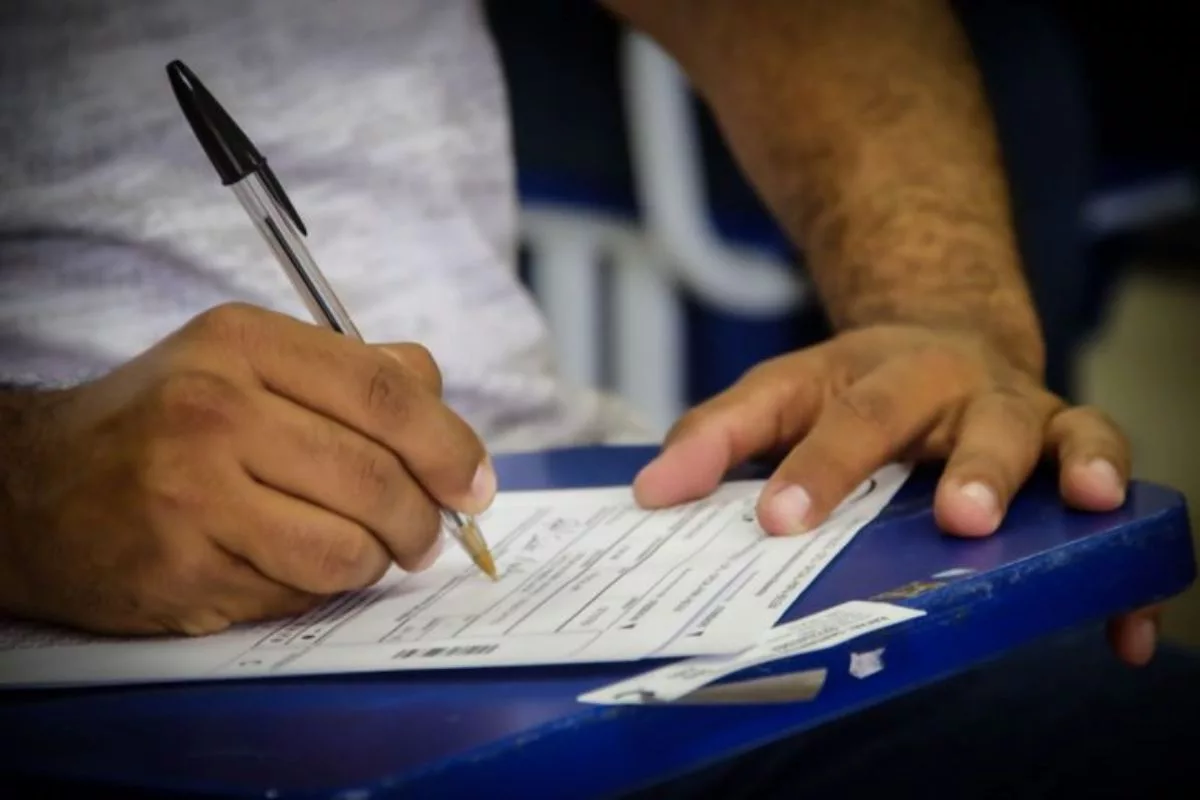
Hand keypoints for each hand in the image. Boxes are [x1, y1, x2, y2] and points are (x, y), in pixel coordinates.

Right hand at [0, 303, 494, 635]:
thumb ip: (350, 372)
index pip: (385, 394)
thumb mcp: (245, 361)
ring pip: (346, 548)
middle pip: (376, 478)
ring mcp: (191, 494)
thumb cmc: (163, 422)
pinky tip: (293, 566)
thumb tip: (443, 410)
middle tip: (427, 534)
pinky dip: (318, 589)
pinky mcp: (180, 569)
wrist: (32, 488)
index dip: (450, 446)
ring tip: (366, 552)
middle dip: (423, 519)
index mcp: (242, 344)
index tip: (475, 484)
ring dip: (376, 561)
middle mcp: (214, 410)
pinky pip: (297, 594)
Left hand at [632, 324, 1157, 664]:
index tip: (780, 522)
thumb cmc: (855, 384)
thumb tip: (653, 489)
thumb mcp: (783, 391)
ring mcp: (1026, 415)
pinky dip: (1124, 551)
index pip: (849, 419)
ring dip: (1077, 466)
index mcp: (885, 376)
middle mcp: (965, 389)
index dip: (818, 473)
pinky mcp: (1072, 446)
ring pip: (1067, 429)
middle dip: (975, 467)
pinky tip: (1120, 621)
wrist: (940, 338)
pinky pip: (1114, 482)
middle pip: (976, 417)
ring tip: (1082, 504)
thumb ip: (721, 433)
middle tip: (959, 516)